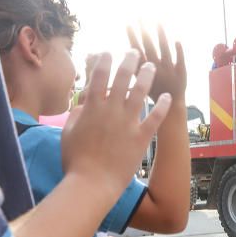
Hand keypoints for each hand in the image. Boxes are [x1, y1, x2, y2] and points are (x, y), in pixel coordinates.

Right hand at [62, 51, 170, 196]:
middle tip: (135, 53)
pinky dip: (162, 106)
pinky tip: (167, 97)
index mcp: (92, 108)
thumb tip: (84, 104)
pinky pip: (155, 117)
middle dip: (129, 61)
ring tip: (152, 67)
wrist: (92, 184)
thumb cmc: (75, 161)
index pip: (99, 76)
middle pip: (123, 78)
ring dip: (147, 77)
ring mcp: (128, 122)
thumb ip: (76, 115)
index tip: (109, 52)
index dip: (104, 61)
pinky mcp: (141, 137)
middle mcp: (111, 110)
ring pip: (140, 92)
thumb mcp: (68, 134)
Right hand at [127, 26, 186, 101]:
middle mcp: (156, 68)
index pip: (136, 50)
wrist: (170, 107)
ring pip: (165, 49)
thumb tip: (128, 51)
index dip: (132, 37)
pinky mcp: (181, 72)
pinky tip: (176, 40)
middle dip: (144, 31)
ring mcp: (169, 69)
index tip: (128, 24)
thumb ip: (135, 67)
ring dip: (161, 35)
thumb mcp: (139, 82)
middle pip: (149, 46)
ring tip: (158, 22)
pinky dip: (179, 51)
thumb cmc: (154, 93)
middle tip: (140, 17)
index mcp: (144, 71)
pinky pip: (180, 59)